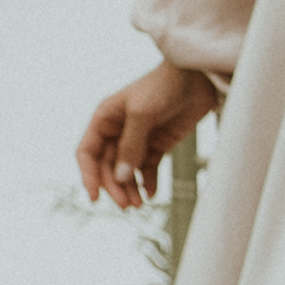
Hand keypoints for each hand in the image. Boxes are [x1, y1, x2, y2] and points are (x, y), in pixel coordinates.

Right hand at [75, 60, 221, 208]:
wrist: (197, 78)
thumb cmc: (163, 87)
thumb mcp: (142, 114)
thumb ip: (130, 146)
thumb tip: (119, 176)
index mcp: (104, 119)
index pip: (87, 152)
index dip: (88, 175)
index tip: (94, 197)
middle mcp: (117, 131)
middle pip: (107, 166)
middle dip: (114, 187)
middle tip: (127, 205)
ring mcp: (138, 139)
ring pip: (126, 171)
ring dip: (130, 188)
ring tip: (140, 204)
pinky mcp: (158, 144)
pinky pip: (148, 169)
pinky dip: (148, 183)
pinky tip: (153, 193)